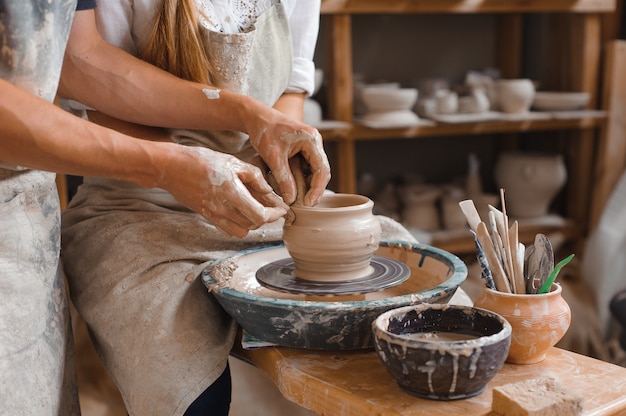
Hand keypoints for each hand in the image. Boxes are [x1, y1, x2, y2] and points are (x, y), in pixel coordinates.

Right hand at [164, 146, 288, 237]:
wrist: (171, 167)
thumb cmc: (202, 160)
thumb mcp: (232, 162)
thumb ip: (254, 177)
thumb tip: (269, 191)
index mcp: (232, 193)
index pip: (260, 215)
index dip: (275, 215)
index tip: (282, 209)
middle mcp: (223, 208)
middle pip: (253, 225)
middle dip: (266, 218)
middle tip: (273, 208)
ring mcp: (214, 215)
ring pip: (242, 231)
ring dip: (252, 223)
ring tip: (256, 209)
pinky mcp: (207, 216)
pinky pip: (228, 229)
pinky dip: (238, 225)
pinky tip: (241, 212)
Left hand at [246, 109, 330, 205]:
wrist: (257, 117)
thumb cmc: (264, 131)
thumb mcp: (273, 157)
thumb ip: (283, 178)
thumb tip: (291, 199)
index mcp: (312, 140)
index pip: (322, 170)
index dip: (317, 189)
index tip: (309, 203)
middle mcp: (315, 142)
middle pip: (321, 171)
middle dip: (314, 189)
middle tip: (306, 205)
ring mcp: (310, 146)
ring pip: (315, 171)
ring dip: (308, 185)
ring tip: (300, 200)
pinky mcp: (303, 150)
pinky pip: (307, 168)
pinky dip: (302, 179)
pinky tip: (295, 189)